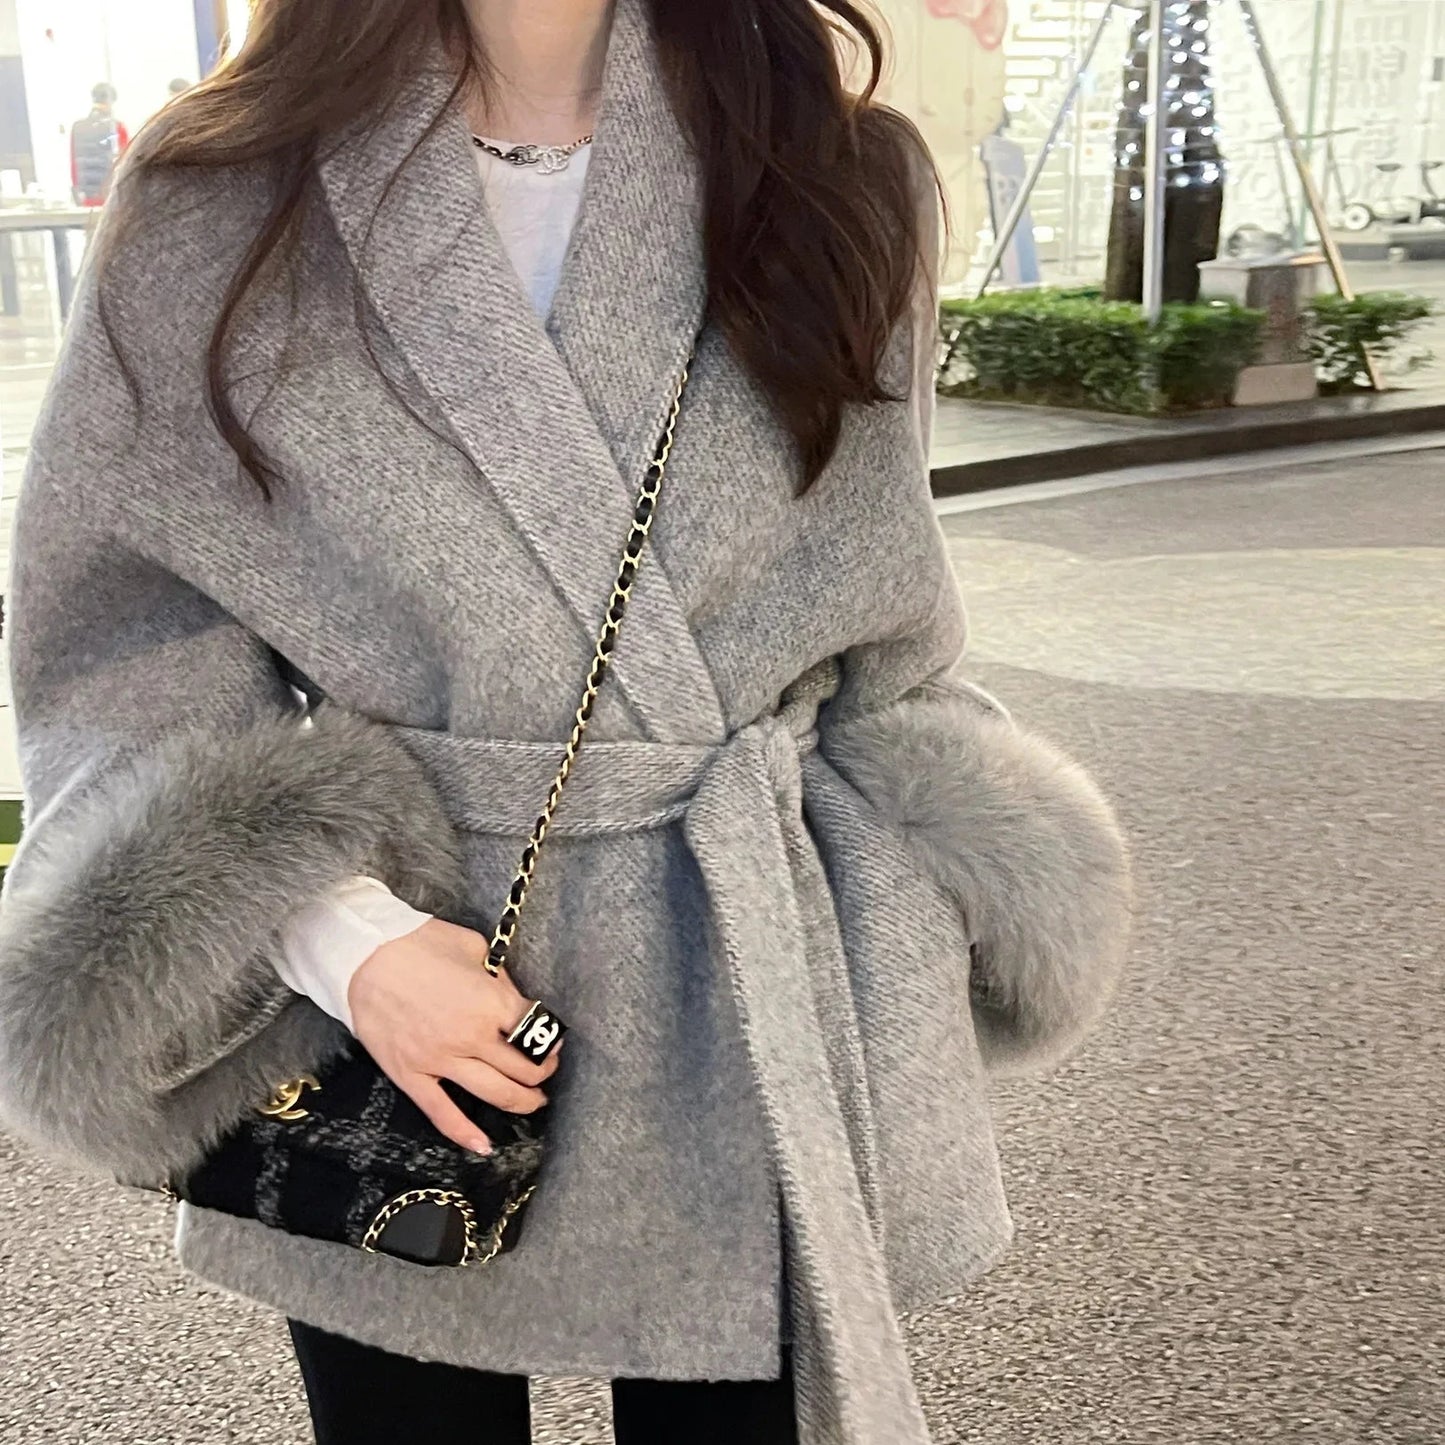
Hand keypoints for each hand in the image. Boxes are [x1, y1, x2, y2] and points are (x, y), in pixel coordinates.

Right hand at [347, 917, 559, 1154]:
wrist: (363, 956)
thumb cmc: (419, 943)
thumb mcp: (474, 948)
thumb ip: (500, 979)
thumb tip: (512, 999)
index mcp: (491, 1004)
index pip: (537, 1031)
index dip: (551, 1037)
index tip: (552, 1038)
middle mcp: (472, 1037)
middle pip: (523, 1069)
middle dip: (542, 1073)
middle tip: (546, 1069)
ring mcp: (441, 1061)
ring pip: (495, 1094)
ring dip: (522, 1102)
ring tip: (533, 1101)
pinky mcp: (412, 1075)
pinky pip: (442, 1114)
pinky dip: (465, 1134)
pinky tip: (483, 1146)